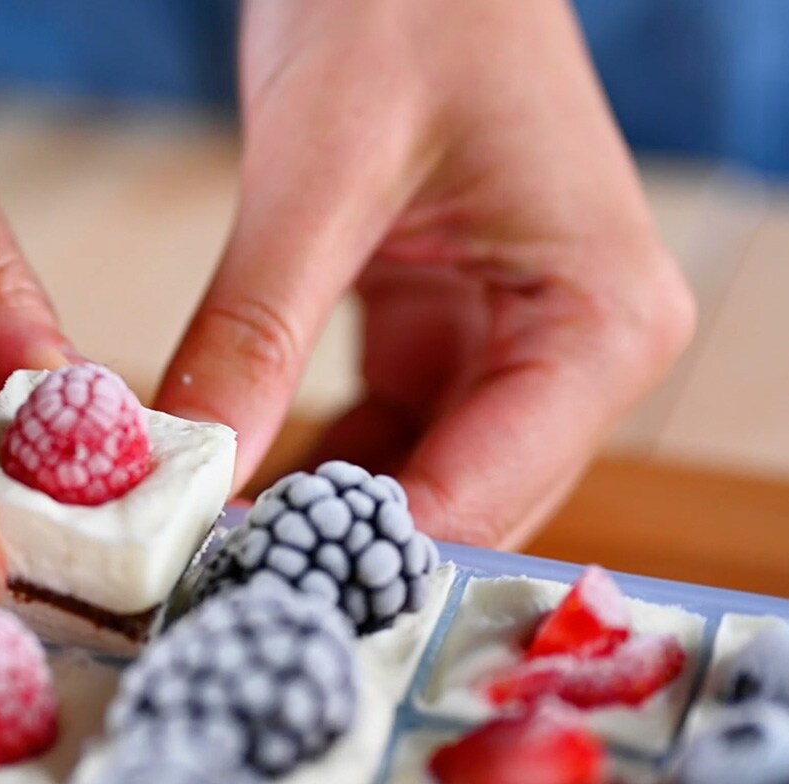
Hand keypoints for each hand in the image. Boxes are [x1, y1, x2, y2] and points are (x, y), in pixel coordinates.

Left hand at [156, 0, 695, 547]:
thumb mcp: (322, 173)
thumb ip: (256, 330)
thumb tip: (184, 472)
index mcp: (604, 323)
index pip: (483, 495)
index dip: (359, 561)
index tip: (242, 605)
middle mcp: (577, 353)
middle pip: (455, 510)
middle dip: (330, 555)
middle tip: (197, 598)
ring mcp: (512, 348)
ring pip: (406, 485)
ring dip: (305, 521)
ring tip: (190, 560)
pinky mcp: (444, 333)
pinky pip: (373, 437)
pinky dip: (297, 465)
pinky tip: (215, 495)